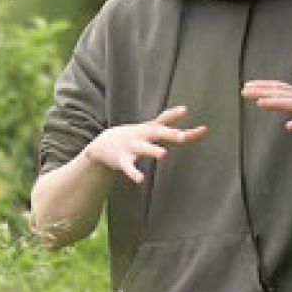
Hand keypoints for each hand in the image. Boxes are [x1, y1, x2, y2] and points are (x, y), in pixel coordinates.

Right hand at [81, 105, 208, 183]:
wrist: (102, 144)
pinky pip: (129, 167)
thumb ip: (169, 121)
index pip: (166, 121)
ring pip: (143, 149)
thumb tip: (190, 113)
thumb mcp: (150, 127)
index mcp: (150, 129)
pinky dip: (134, 173)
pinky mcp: (122, 160)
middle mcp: (142, 135)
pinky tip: (140, 179)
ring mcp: (132, 147)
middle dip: (169, 134)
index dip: (177, 118)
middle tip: (181, 137)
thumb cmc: (134, 136)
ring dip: (153, 151)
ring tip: (163, 155)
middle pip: (157, 133)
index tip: (186, 111)